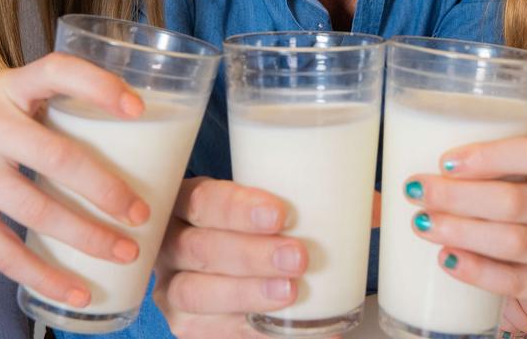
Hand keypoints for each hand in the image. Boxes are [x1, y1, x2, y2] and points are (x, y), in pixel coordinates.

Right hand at [0, 52, 149, 308]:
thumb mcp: (8, 93)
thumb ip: (55, 102)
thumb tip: (137, 129)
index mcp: (8, 87)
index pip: (57, 72)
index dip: (99, 87)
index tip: (139, 109)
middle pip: (56, 158)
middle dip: (106, 190)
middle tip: (142, 212)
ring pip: (36, 211)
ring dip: (87, 237)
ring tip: (125, 252)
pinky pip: (4, 251)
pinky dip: (43, 275)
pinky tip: (76, 289)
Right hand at [153, 177, 308, 337]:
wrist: (235, 260)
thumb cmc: (254, 225)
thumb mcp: (262, 205)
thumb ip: (293, 205)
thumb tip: (355, 203)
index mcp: (186, 201)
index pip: (204, 200)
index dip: (238, 208)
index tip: (279, 214)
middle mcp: (171, 243)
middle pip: (200, 248)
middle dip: (251, 254)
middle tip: (296, 257)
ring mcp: (172, 285)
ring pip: (195, 292)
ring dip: (246, 293)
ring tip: (289, 292)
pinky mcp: (183, 323)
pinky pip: (209, 330)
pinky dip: (249, 329)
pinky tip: (280, 325)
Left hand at [404, 133, 526, 306]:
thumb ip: (504, 159)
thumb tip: (435, 166)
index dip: (487, 157)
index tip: (445, 161)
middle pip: (512, 201)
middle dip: (456, 197)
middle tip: (416, 190)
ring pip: (510, 241)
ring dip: (459, 232)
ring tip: (423, 222)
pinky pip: (513, 281)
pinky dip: (476, 270)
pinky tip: (446, 257)